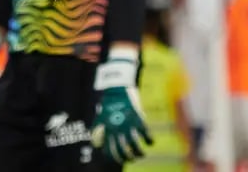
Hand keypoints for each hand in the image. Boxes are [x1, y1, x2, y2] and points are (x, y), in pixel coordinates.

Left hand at [91, 47, 151, 162]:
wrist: (117, 87)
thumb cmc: (109, 102)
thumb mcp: (100, 117)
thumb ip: (98, 131)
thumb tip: (97, 145)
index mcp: (107, 130)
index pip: (109, 150)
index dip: (115, 158)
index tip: (120, 159)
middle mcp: (116, 129)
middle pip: (122, 149)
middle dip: (128, 157)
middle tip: (133, 158)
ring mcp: (127, 124)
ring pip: (134, 144)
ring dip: (138, 152)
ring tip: (142, 154)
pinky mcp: (137, 117)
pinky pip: (144, 132)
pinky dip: (149, 139)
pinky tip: (151, 142)